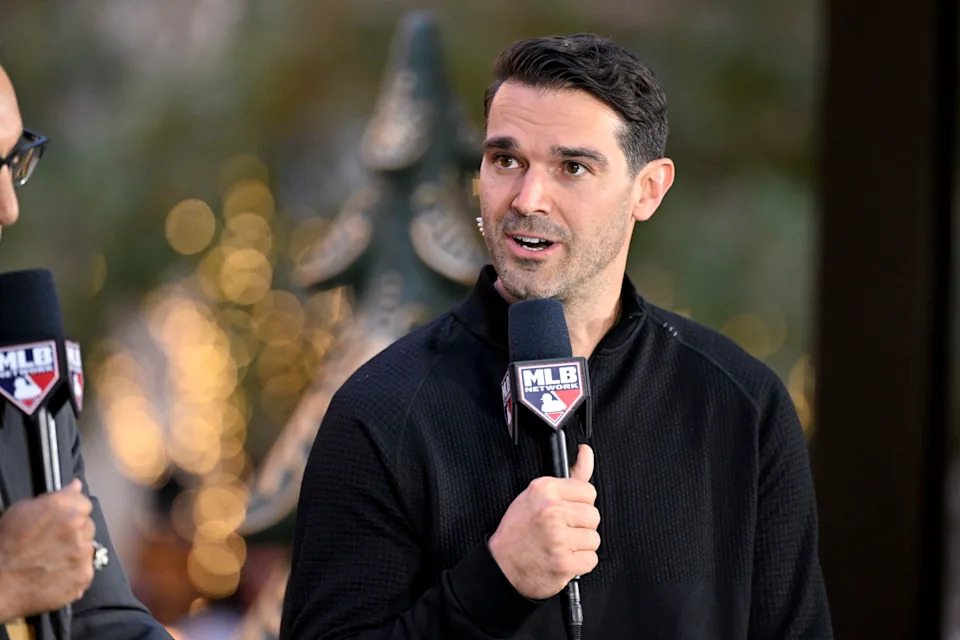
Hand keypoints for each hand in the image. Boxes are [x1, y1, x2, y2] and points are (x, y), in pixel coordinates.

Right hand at [0, 479, 95, 621]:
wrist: (0, 582)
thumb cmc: (6, 546)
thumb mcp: (22, 510)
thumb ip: (55, 496)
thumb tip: (75, 485)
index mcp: (62, 507)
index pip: (84, 503)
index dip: (73, 512)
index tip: (63, 520)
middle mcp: (77, 526)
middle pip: (88, 525)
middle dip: (75, 532)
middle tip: (54, 542)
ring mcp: (83, 552)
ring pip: (89, 547)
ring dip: (76, 551)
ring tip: (52, 558)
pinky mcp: (84, 574)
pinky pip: (87, 569)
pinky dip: (75, 571)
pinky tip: (56, 572)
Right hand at [488, 444, 599, 599]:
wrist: (501, 564)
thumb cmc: (519, 529)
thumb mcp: (538, 494)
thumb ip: (570, 475)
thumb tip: (586, 451)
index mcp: (545, 489)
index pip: (589, 491)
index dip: (579, 504)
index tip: (567, 511)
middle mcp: (551, 511)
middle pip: (593, 516)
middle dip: (581, 526)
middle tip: (562, 530)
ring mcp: (557, 538)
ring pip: (594, 539)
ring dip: (581, 546)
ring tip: (561, 545)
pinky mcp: (563, 563)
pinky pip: (591, 559)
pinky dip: (580, 563)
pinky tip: (563, 558)